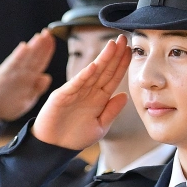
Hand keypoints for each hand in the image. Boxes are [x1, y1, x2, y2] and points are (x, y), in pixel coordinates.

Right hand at [0, 30, 55, 121]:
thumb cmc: (7, 104)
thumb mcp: (26, 99)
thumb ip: (37, 88)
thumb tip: (47, 77)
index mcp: (28, 78)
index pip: (40, 62)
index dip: (47, 51)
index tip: (53, 40)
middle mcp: (20, 74)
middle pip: (34, 57)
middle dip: (42, 45)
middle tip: (48, 32)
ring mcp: (12, 74)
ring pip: (25, 59)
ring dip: (33, 47)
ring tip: (40, 36)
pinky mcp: (2, 77)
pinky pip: (12, 66)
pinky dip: (18, 56)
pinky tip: (24, 47)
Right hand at [31, 35, 130, 149]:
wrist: (54, 147)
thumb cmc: (75, 137)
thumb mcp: (100, 126)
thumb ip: (112, 111)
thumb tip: (125, 95)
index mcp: (99, 98)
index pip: (113, 77)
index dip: (122, 64)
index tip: (131, 51)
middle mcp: (88, 91)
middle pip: (105, 70)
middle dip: (115, 55)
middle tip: (124, 38)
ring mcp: (75, 91)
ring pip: (92, 72)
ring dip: (102, 59)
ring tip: (113, 45)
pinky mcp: (62, 96)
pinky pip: (76, 84)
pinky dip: (85, 75)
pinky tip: (94, 65)